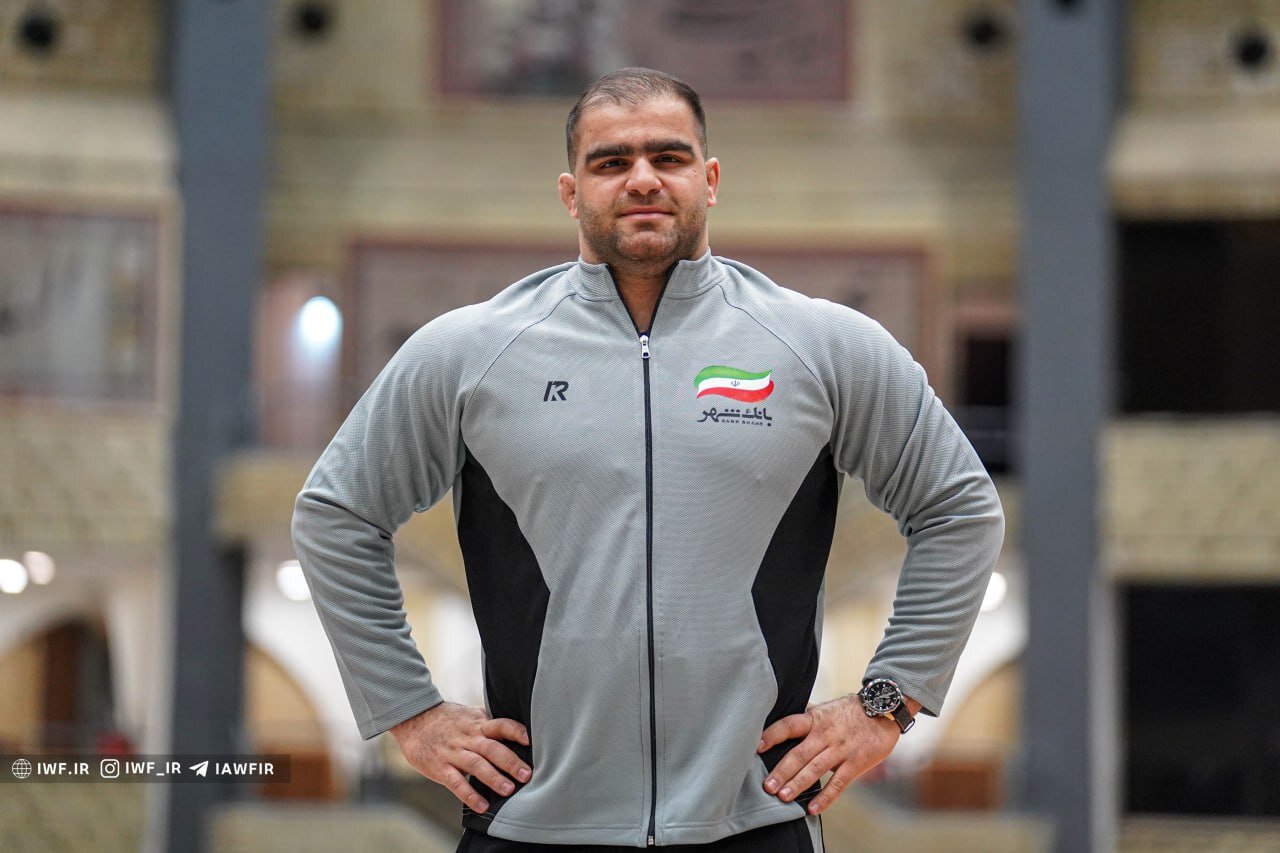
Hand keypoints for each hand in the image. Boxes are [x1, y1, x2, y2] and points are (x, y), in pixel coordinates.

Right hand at [390, 702, 531, 813]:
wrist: (413, 719)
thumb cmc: (447, 719)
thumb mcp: (470, 714)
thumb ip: (489, 721)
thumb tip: (516, 726)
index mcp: (478, 724)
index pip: (500, 725)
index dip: (515, 731)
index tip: (529, 741)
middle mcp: (468, 738)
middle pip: (492, 748)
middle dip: (510, 762)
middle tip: (527, 775)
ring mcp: (454, 753)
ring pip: (476, 765)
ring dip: (493, 778)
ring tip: (508, 790)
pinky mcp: (440, 767)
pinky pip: (456, 782)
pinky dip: (469, 795)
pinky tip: (482, 806)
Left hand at [757, 694, 899, 814]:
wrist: (884, 711)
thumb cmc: (850, 711)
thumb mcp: (826, 708)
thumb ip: (806, 715)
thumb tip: (781, 713)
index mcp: (815, 719)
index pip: (789, 726)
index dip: (772, 735)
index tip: (757, 747)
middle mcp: (825, 734)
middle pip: (799, 753)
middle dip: (782, 770)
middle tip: (767, 786)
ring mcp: (841, 749)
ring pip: (816, 769)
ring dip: (798, 784)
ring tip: (783, 797)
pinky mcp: (856, 763)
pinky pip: (838, 783)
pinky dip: (826, 797)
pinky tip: (813, 808)